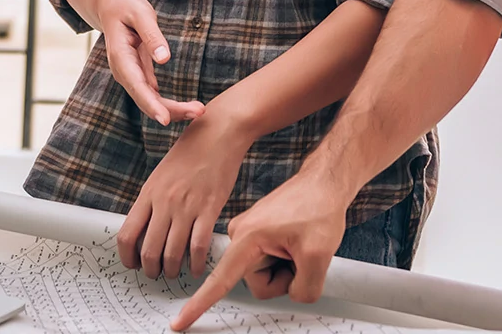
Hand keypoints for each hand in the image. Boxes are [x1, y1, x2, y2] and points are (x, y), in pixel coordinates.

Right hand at [91, 0, 204, 126]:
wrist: (110, 8)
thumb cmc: (125, 8)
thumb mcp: (140, 13)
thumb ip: (152, 35)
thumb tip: (164, 59)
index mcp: (121, 57)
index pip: (136, 86)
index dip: (151, 104)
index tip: (166, 119)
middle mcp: (124, 71)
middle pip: (146, 99)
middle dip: (171, 110)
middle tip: (199, 111)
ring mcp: (131, 75)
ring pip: (150, 100)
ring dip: (173, 109)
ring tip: (198, 110)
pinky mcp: (139, 75)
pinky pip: (153, 95)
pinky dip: (169, 104)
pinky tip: (187, 108)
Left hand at [116, 110, 250, 279]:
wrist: (218, 134)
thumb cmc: (191, 152)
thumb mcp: (161, 174)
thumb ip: (153, 200)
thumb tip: (146, 228)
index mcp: (149, 193)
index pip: (127, 234)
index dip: (127, 257)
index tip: (133, 264)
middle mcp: (164, 202)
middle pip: (149, 250)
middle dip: (150, 270)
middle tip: (156, 274)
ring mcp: (187, 207)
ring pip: (172, 253)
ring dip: (172, 270)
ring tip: (175, 273)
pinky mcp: (209, 209)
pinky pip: (197, 246)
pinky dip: (195, 263)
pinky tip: (195, 268)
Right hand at [170, 168, 350, 330]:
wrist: (323, 182)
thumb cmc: (318, 206)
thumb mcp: (319, 254)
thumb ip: (304, 288)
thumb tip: (295, 294)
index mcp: (247, 238)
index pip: (220, 280)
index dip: (199, 304)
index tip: (178, 322)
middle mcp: (241, 236)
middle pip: (257, 283)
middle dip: (283, 279)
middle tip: (302, 256)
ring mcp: (249, 236)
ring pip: (265, 276)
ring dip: (287, 270)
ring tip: (300, 246)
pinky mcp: (259, 237)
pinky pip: (269, 264)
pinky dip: (287, 262)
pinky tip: (297, 244)